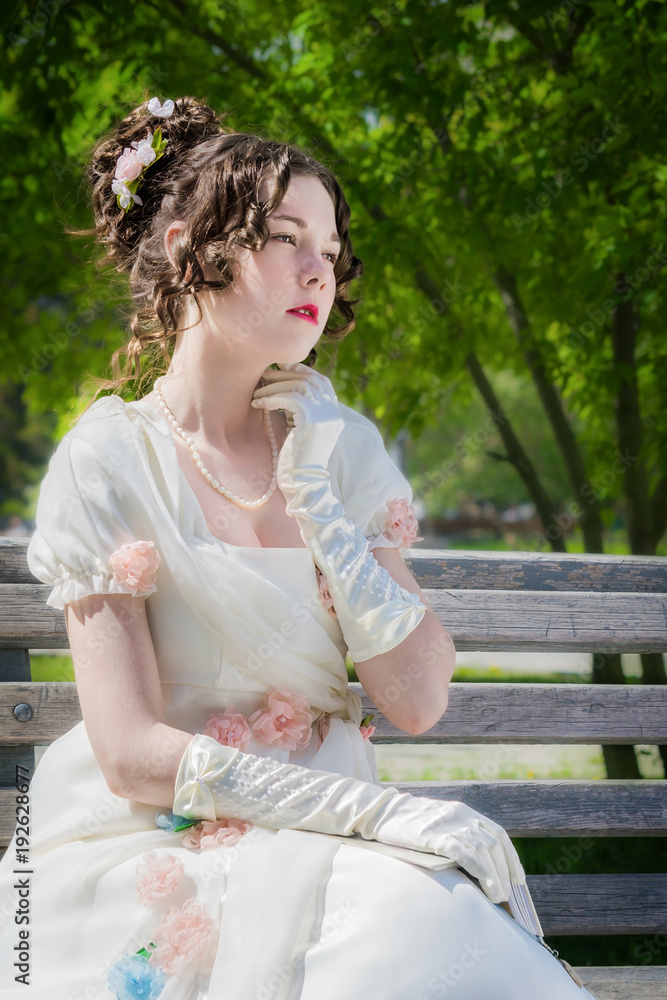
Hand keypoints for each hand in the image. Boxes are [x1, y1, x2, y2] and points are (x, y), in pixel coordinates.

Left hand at [251, 362, 344, 489]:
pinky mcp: (312, 420)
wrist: (303, 485)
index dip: (300, 370)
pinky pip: (288, 398)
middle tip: (262, 375)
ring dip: (273, 386)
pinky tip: (256, 404)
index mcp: (334, 413)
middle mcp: (333, 411)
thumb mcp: (300, 429)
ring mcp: (325, 414)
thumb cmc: (296, 461)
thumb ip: (299, 409)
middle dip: (284, 374)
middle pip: (309, 379)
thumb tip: (283, 387)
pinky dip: (270, 398)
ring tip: (256, 393)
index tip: (280, 367)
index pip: (320, 381)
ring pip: (297, 386)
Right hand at [373, 795, 526, 903]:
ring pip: (484, 849)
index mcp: (463, 811)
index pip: (497, 833)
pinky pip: (466, 853)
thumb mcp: (438, 824)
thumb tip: (476, 866)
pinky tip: (489, 887)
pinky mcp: (435, 835)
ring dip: (497, 875)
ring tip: (499, 896)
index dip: (511, 857)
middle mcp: (461, 815)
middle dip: (506, 870)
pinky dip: (482, 871)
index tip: (518, 878)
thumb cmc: (407, 825)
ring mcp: (448, 824)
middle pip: (494, 843)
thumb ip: (456, 837)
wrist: (381, 812)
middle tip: (508, 894)